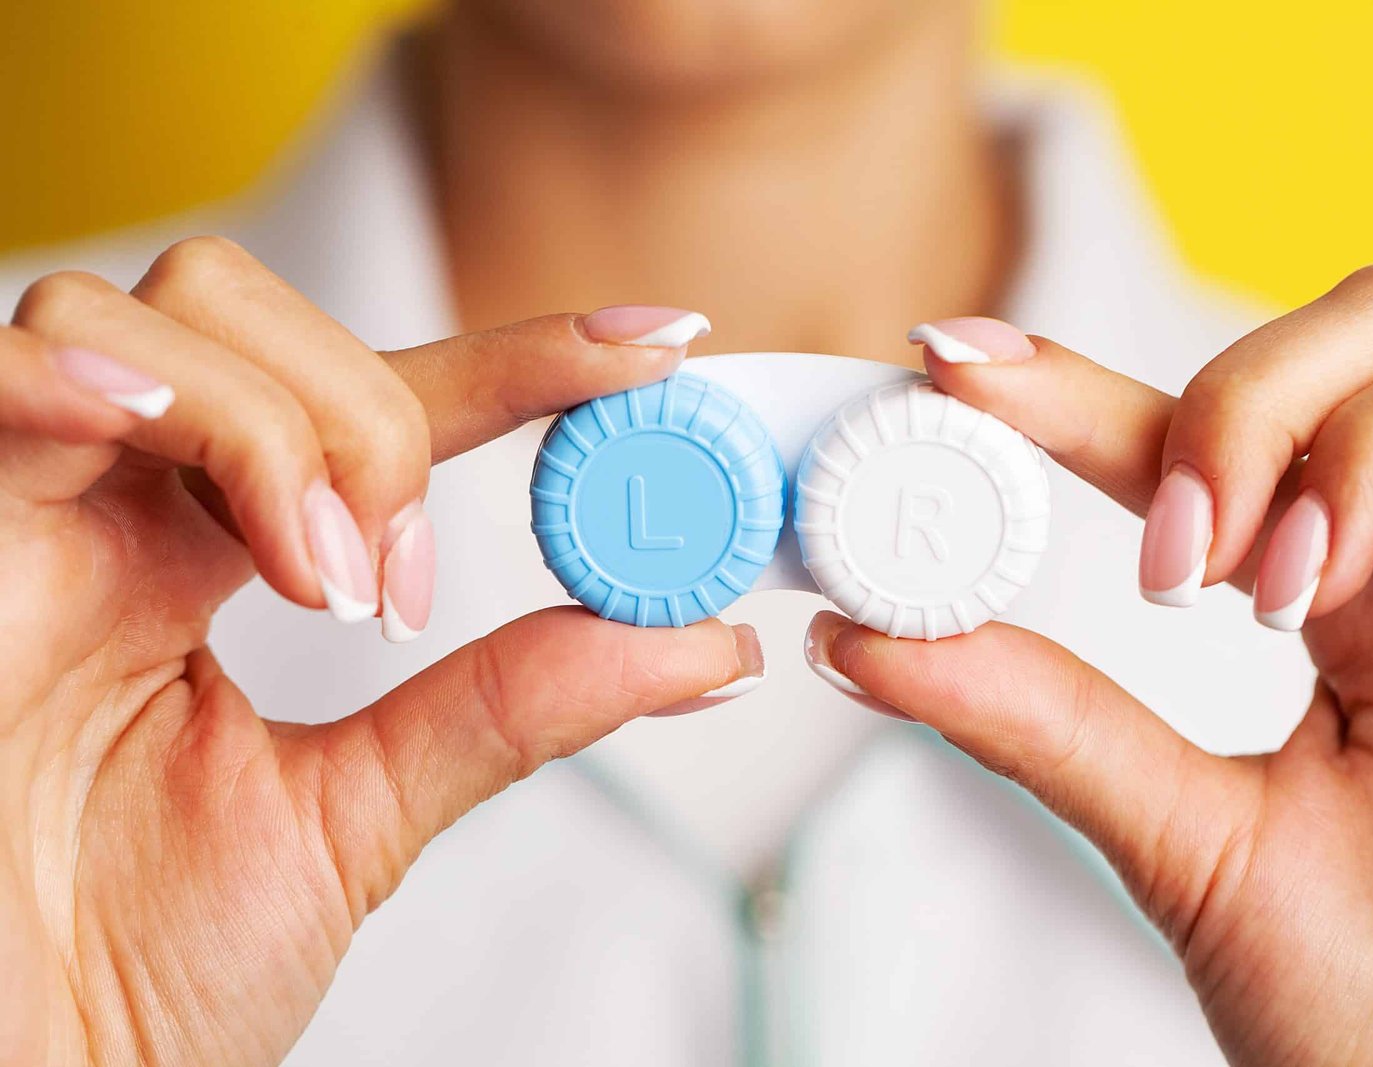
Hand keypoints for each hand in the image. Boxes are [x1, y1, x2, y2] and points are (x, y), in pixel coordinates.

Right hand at [0, 238, 758, 1065]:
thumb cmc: (127, 977)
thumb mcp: (355, 821)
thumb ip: (510, 710)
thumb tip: (698, 643)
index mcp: (208, 564)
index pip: (373, 404)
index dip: (518, 360)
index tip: (654, 349)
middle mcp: (115, 516)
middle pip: (248, 309)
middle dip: (369, 413)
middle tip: (403, 581)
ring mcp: (25, 515)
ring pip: (158, 312)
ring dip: (284, 423)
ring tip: (325, 584)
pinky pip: (2, 374)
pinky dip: (134, 393)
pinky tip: (238, 524)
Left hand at [809, 266, 1372, 1063]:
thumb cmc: (1365, 999)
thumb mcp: (1183, 838)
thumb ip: (1042, 721)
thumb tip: (855, 642)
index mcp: (1333, 592)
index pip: (1200, 433)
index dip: (1080, 385)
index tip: (957, 366)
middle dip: (1256, 396)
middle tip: (1186, 558)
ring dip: (1368, 447)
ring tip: (1296, 597)